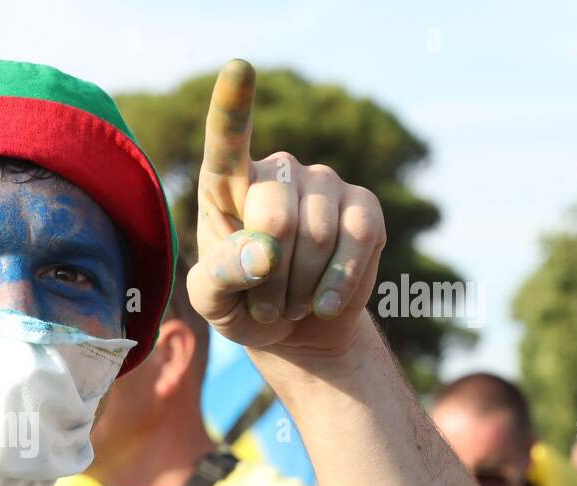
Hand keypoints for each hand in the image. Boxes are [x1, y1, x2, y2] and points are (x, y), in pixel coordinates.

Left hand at [187, 59, 386, 357]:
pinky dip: (338, 284)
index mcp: (226, 184)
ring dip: (299, 289)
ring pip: (317, 237)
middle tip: (265, 306)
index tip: (239, 67)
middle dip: (269, 279)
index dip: (233, 107)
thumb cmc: (241, 305)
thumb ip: (219, 277)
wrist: (295, 327)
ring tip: (288, 304)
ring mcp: (323, 183)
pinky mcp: (364, 206)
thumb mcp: (212, 302)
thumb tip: (263, 254)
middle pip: (275, 217)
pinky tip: (322, 303)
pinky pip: (359, 240)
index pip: (226, 141)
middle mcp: (276, 171)